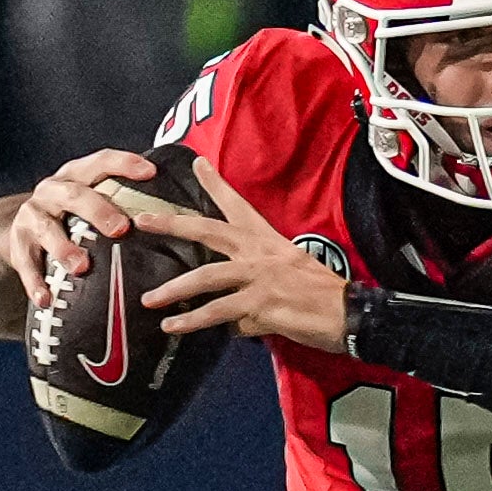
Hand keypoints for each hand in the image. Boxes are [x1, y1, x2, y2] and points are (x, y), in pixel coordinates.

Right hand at [0, 149, 160, 308]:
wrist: (17, 230)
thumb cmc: (70, 217)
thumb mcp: (89, 200)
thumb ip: (120, 201)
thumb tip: (178, 213)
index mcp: (75, 176)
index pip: (100, 162)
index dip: (124, 164)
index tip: (150, 173)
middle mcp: (52, 191)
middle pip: (75, 195)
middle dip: (98, 210)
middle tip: (121, 229)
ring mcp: (32, 217)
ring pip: (47, 229)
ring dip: (64, 248)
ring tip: (82, 268)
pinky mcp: (17, 245)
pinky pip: (25, 264)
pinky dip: (35, 282)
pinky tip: (46, 299)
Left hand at [134, 156, 350, 352]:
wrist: (349, 313)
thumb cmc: (322, 295)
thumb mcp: (289, 275)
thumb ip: (255, 285)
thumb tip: (234, 313)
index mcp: (268, 240)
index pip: (238, 206)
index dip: (217, 184)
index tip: (198, 163)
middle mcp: (260, 253)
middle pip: (209, 231)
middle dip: (173, 225)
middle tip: (142, 221)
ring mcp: (259, 277)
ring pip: (206, 277)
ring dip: (174, 290)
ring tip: (150, 299)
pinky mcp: (260, 305)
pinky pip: (219, 313)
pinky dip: (195, 321)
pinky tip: (175, 326)